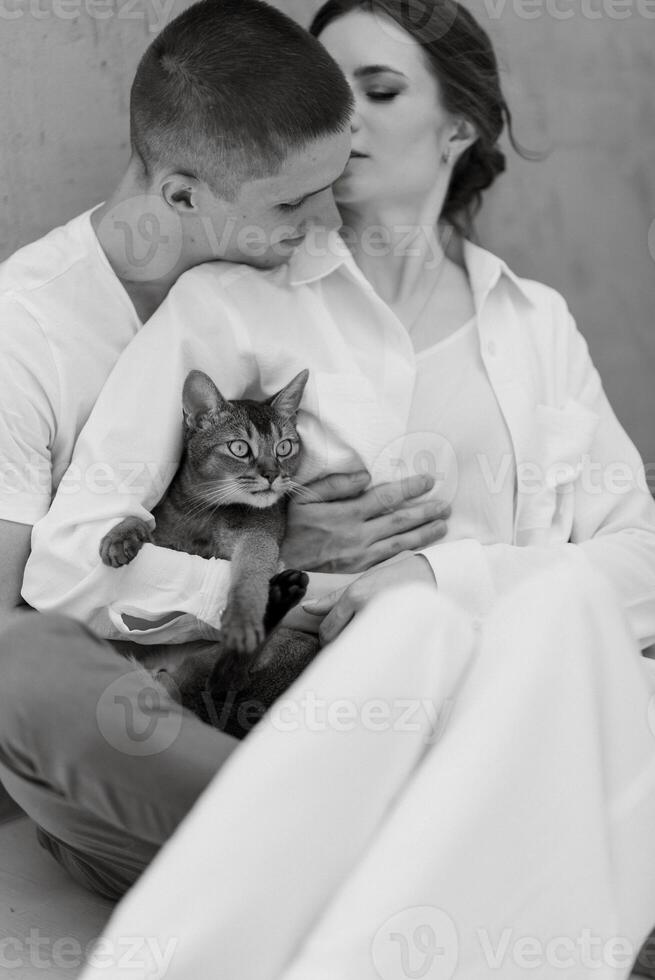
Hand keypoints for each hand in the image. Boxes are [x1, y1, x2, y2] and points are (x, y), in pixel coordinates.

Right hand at [280, 470, 449, 572]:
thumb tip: (366, 476)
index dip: (410, 488)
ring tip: (443, 525)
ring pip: (401, 543)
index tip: (428, 481)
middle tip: (446, 505)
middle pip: (400, 520)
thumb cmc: (291, 525)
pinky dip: (409, 553)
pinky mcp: (360, 570)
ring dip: (425, 533)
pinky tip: (422, 547)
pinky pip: (390, 560)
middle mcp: (358, 535)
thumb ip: (336, 484)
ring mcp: (361, 556)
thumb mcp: (306, 497)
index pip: (386, 497)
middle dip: (426, 511)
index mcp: (347, 513)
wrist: (279, 562)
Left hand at [302, 554, 436, 643]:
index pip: (328, 629)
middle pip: (338, 644)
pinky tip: (379, 649)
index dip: (326, 637)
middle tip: (348, 644)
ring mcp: (382, 624)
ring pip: (356, 651)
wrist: (434, 577)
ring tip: (365, 644)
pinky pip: (375, 655)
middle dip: (339, 647)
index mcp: (355, 595)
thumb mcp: (364, 580)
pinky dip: (373, 655)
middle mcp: (365, 610)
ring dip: (356, 652)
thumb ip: (334, 597)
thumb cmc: (396, 577)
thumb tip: (307, 607)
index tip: (332, 638)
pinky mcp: (398, 636)